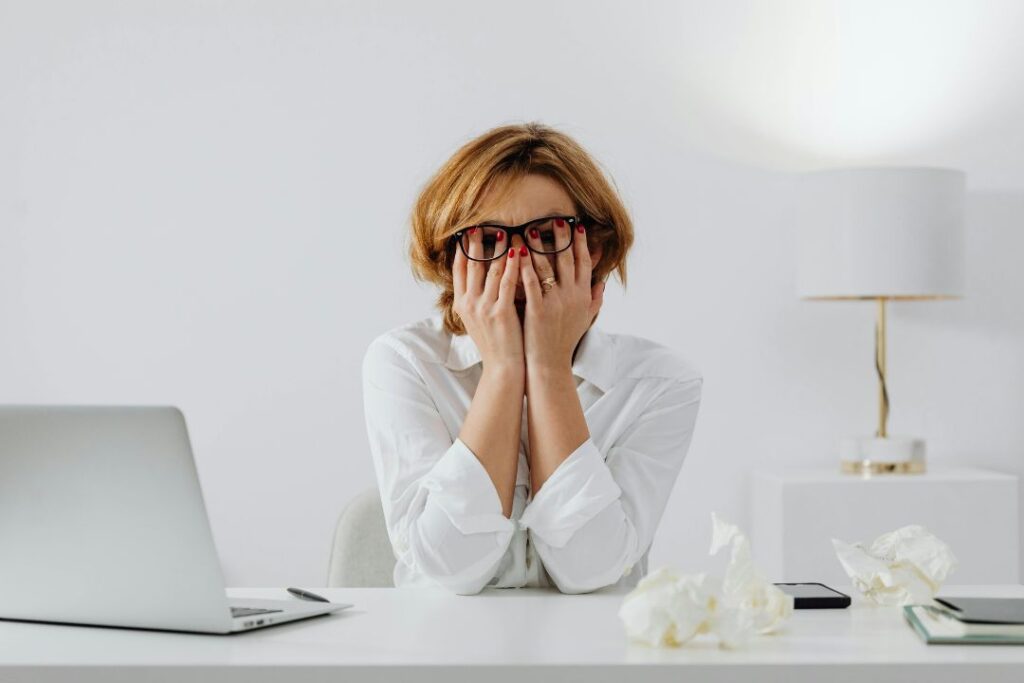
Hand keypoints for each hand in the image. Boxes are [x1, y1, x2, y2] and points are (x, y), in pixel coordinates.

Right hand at [452, 228, 523, 371]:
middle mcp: (469, 303)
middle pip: (472, 265)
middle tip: (481, 224)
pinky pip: (507, 282)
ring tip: (504, 231)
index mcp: (462, 304)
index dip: (463, 249)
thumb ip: (477, 298)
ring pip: (491, 269)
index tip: (466, 232)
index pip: (459, 269)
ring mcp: (484, 307)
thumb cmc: (495, 344)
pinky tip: (518, 251)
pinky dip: (512, 265)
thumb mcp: (478, 320)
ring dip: (498, 248)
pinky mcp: (501, 312)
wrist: (503, 368)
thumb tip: (481, 277)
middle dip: (477, 242)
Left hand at [518, 220, 604, 369]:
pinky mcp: (538, 310)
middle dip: (562, 237)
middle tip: (556, 219)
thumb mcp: (585, 319)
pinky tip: (518, 252)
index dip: (580, 242)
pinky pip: (531, 283)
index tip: (576, 225)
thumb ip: (595, 299)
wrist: (550, 365)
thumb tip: (602, 281)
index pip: (584, 262)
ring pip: (548, 267)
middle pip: (568, 259)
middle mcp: (572, 296)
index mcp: (583, 295)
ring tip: (530, 229)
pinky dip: (524, 266)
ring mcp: (556, 302)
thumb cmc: (565, 342)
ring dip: (539, 246)